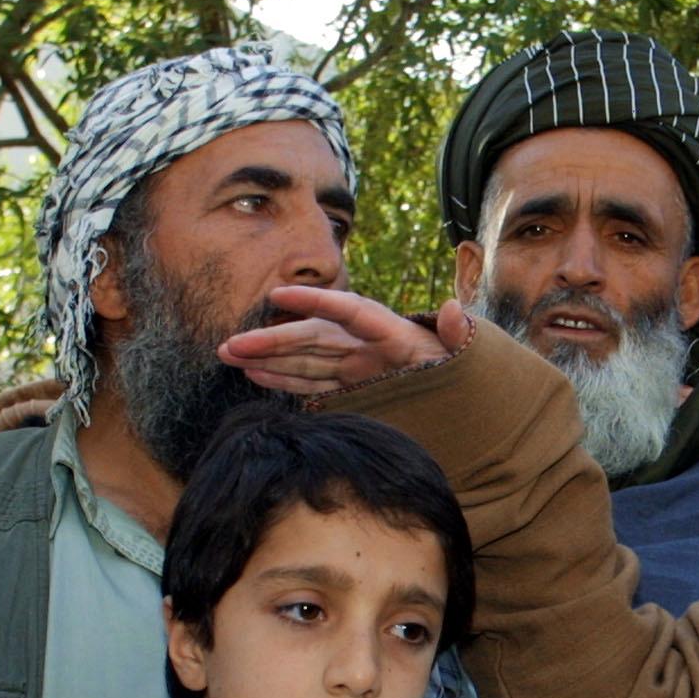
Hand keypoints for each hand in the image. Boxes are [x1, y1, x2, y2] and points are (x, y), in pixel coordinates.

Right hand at [218, 290, 474, 395]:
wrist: (468, 401)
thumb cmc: (465, 373)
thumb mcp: (469, 355)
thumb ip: (460, 334)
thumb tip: (453, 308)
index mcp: (394, 332)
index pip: (349, 311)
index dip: (315, 302)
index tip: (279, 296)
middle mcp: (367, 346)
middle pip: (314, 337)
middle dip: (273, 339)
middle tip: (232, 343)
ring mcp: (356, 367)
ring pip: (304, 358)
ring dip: (268, 356)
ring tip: (229, 354)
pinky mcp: (352, 388)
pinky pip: (312, 382)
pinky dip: (284, 378)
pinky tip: (254, 374)